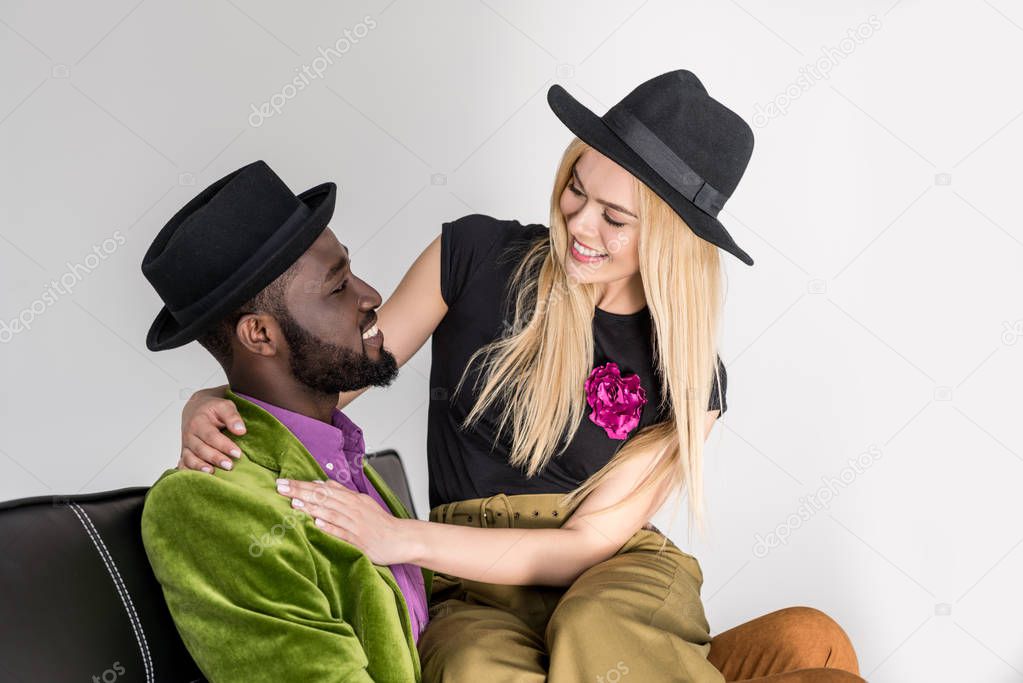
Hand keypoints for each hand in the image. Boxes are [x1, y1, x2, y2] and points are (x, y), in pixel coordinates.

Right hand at [179, 386, 244, 472]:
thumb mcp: (224, 406)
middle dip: (215, 458)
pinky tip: (197, 479)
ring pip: (190, 458)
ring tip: (212, 473)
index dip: (224, 445)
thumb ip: (232, 417)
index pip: (211, 436)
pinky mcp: (185, 453)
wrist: (195, 409)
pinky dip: (187, 472)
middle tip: (229, 466)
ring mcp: (186, 445)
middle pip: (201, 448)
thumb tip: (241, 430)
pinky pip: (183, 464)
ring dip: (200, 467)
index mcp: (198, 422)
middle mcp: (189, 435)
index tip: (238, 453)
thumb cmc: (212, 409)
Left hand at [275, 478, 414, 565]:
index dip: (302, 485)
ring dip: (312, 507)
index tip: (284, 481)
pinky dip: (330, 527)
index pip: (323, 488)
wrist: (400, 538)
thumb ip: (342, 493)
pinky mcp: (359, 540)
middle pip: (323, 497)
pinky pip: (343, 532)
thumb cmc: (380, 522)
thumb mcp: (362, 502)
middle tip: (281, 487)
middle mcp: (352, 508)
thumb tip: (322, 483)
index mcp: (352, 499)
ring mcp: (355, 524)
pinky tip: (318, 523)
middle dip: (301, 491)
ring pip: (331, 512)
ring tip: (294, 502)